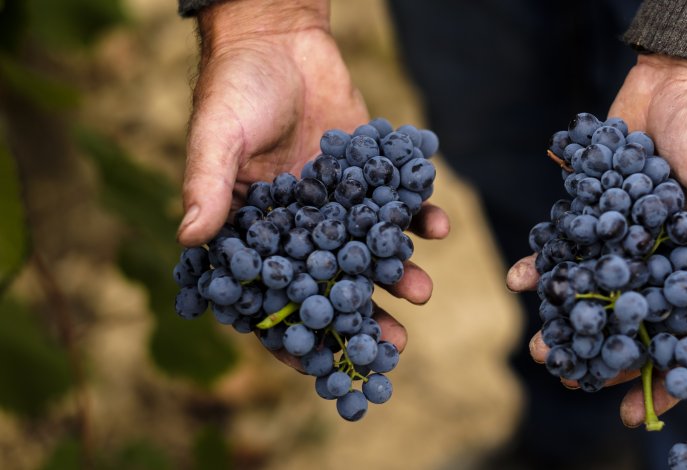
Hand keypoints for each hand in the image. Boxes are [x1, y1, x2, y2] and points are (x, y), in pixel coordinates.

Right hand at [176, 0, 449, 366]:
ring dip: (396, 274)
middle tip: (392, 345)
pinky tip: (437, 227)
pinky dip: (418, 216)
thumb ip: (206, 184)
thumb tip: (189, 239)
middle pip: (332, 284)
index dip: (295, 333)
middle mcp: (300, 226)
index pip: (273, 296)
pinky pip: (397, 204)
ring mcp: (338, 204)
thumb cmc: (236, 86)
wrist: (280, 37)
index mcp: (254, 230)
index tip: (321, 366)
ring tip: (421, 292)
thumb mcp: (216, 134)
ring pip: (369, 251)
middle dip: (362, 316)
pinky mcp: (370, 176)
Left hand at [507, 52, 686, 424]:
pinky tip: (523, 279)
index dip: (667, 374)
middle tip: (569, 376)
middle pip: (633, 320)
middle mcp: (662, 259)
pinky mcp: (595, 211)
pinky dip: (547, 263)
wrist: (680, 76)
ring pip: (595, 291)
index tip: (637, 412)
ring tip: (540, 344)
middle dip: (602, 351)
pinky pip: (569, 246)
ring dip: (569, 317)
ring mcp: (626, 238)